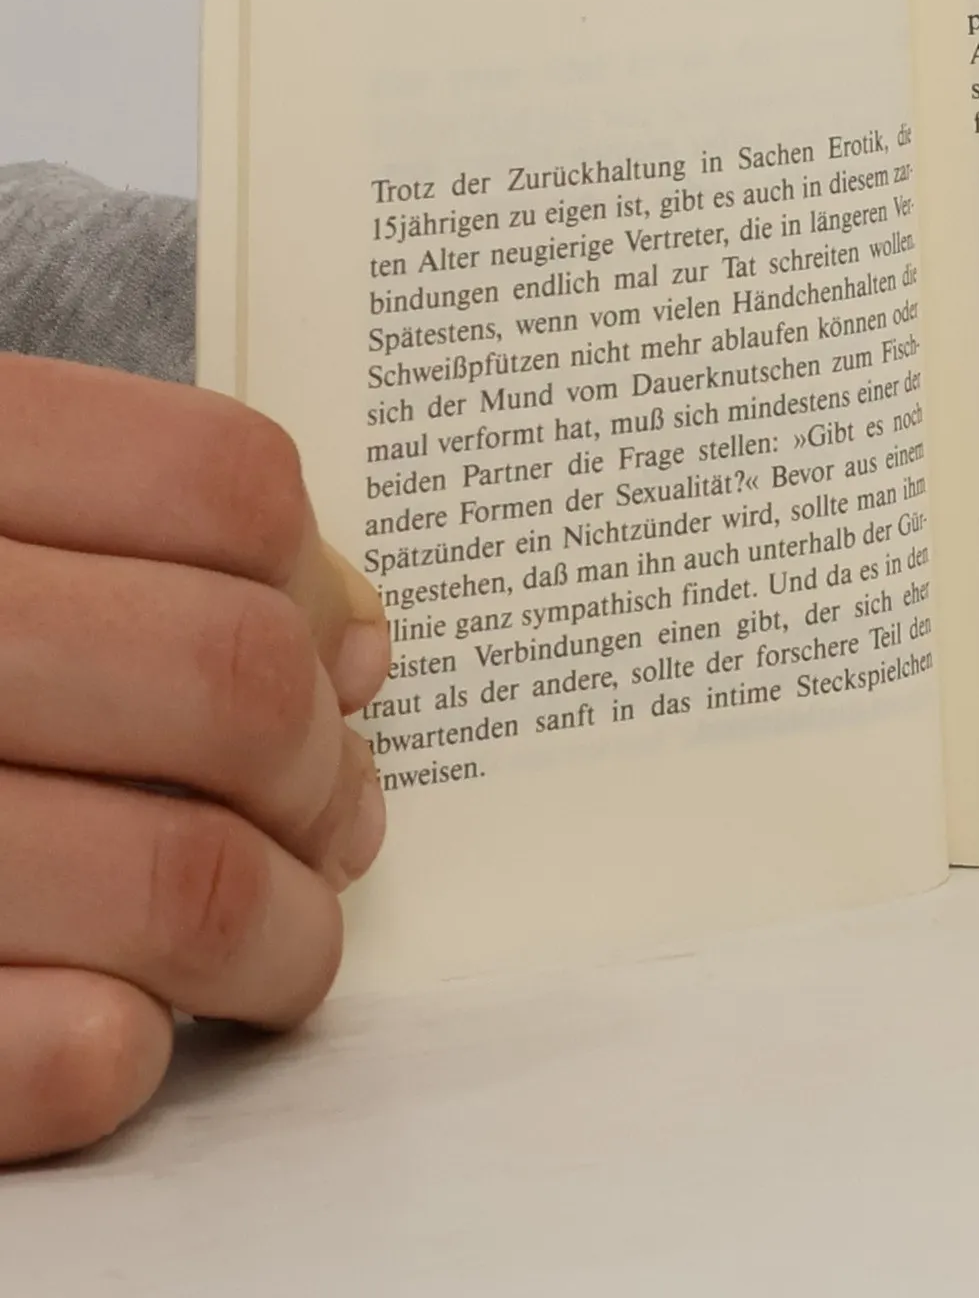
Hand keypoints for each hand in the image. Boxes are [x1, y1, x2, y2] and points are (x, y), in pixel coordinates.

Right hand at [0, 356, 388, 1161]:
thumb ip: (147, 549)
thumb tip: (354, 645)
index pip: (220, 483)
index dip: (314, 590)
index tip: (333, 670)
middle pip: (232, 680)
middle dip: (322, 777)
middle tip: (328, 828)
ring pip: (187, 880)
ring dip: (282, 935)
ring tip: (278, 945)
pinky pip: (67, 1052)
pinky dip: (126, 1052)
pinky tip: (117, 1030)